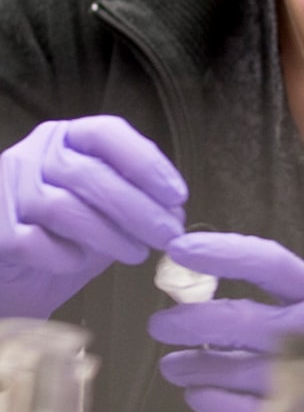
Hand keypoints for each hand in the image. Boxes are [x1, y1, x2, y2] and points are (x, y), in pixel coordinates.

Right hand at [0, 116, 186, 317]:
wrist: (13, 278)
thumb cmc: (63, 237)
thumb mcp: (106, 213)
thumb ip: (136, 203)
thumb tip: (174, 212)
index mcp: (64, 138)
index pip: (107, 133)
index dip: (146, 163)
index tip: (178, 196)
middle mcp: (30, 154)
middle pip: (91, 173)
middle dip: (139, 208)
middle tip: (170, 235)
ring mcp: (5, 189)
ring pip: (64, 207)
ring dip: (111, 235)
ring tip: (139, 254)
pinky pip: (34, 242)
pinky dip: (65, 256)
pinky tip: (80, 263)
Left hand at [148, 232, 303, 411]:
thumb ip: (271, 294)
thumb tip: (202, 283)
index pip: (269, 262)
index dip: (223, 252)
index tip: (181, 250)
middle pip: (242, 320)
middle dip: (192, 321)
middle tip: (162, 324)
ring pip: (235, 368)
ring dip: (194, 365)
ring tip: (173, 365)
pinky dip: (214, 403)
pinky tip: (198, 394)